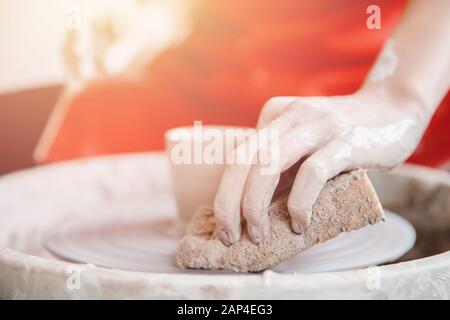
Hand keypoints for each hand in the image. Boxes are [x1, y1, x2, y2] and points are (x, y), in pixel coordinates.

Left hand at [213, 86, 426, 244]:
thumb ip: (280, 165)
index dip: (225, 195)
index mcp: (275, 115)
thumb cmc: (342, 137)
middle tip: (228, 235)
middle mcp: (291, 116)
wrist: (393, 110)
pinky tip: (301, 224)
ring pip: (268, 165)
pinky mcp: (345, 141)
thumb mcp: (303, 143)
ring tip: (258, 234)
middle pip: (242, 159)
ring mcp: (317, 126)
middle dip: (228, 203)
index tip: (226, 227)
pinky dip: (300, 204)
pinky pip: (311, 174)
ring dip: (255, 206)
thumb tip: (252, 209)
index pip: (237, 156)